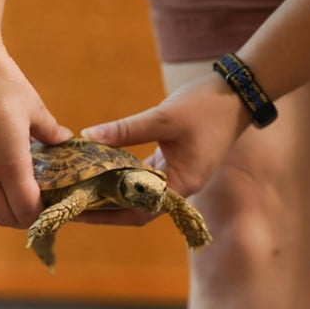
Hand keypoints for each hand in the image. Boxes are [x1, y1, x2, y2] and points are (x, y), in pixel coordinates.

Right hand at [0, 42, 71, 226]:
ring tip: (14, 203)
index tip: (51, 205)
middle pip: (4, 215)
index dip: (40, 214)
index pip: (26, 210)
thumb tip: (64, 140)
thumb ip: (49, 131)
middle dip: (22, 217)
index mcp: (9, 163)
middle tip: (36, 207)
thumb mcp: (33, 107)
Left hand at [79, 74, 249, 223]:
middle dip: (103, 207)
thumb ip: (125, 130)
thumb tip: (87, 136)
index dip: (106, 214)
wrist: (238, 93)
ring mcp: (178, 175)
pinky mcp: (175, 163)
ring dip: (112, 192)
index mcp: (180, 184)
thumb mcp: (162, 118)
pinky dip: (123, 174)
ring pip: (138, 192)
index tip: (78, 211)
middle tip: (71, 202)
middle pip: (135, 208)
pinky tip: (102, 168)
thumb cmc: (206, 107)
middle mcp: (179, 187)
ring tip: (81, 189)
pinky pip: (144, 176)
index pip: (137, 212)